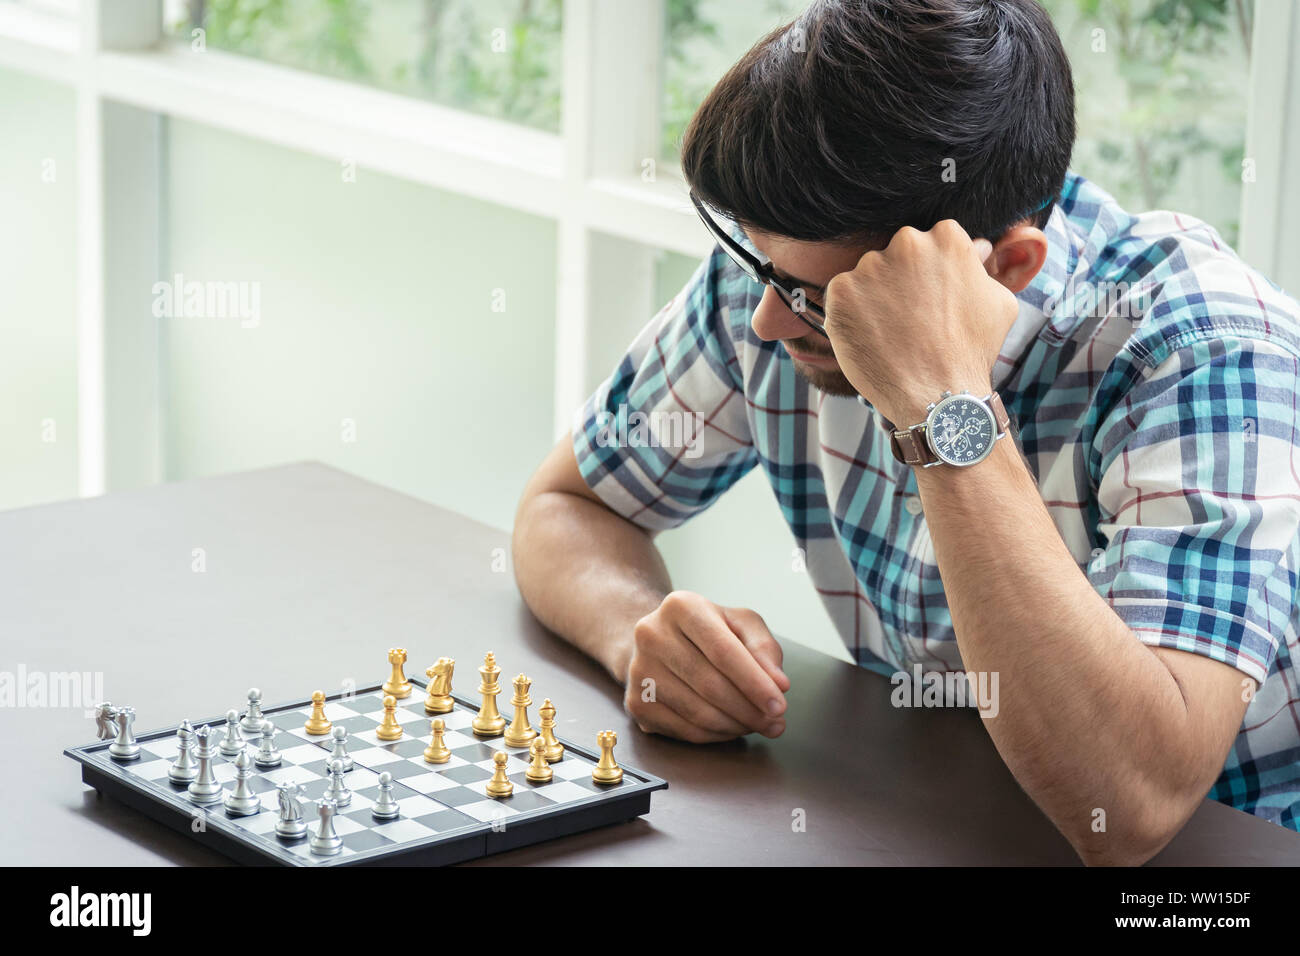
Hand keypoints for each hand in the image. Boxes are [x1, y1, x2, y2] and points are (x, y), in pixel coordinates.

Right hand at [624, 591, 789, 742]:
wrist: (657, 643)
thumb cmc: (707, 632)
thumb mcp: (740, 624)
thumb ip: (764, 648)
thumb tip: (778, 684)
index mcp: (681, 606)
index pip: (723, 651)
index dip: (755, 682)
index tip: (779, 704)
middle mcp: (651, 635)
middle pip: (710, 685)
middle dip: (749, 710)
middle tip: (775, 723)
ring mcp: (639, 670)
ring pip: (698, 712)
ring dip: (735, 726)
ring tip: (756, 725)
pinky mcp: (635, 703)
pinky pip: (684, 730)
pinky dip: (715, 736)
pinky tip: (730, 728)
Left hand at [823, 219, 1019, 426]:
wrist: (936, 394)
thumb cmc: (971, 351)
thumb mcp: (999, 302)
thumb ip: (981, 268)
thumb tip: (977, 247)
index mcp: (946, 238)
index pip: (931, 243)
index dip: (930, 274)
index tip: (931, 299)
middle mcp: (907, 243)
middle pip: (898, 255)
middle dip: (901, 281)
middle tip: (910, 318)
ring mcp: (870, 266)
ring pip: (869, 276)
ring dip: (875, 298)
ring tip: (891, 333)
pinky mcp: (841, 291)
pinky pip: (842, 297)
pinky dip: (851, 315)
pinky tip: (870, 337)